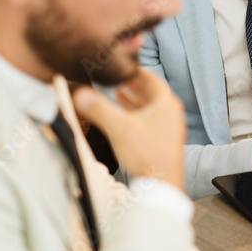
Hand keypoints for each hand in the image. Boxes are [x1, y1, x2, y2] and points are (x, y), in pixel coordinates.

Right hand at [73, 69, 185, 189]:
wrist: (162, 185)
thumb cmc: (147, 156)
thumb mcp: (119, 128)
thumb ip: (99, 109)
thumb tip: (80, 93)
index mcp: (166, 104)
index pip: (152, 78)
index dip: (136, 71)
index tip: (123, 66)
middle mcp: (171, 113)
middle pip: (152, 92)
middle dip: (134, 84)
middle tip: (118, 77)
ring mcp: (169, 127)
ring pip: (151, 106)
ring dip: (135, 99)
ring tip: (117, 93)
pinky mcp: (164, 140)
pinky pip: (150, 119)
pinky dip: (137, 113)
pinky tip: (125, 117)